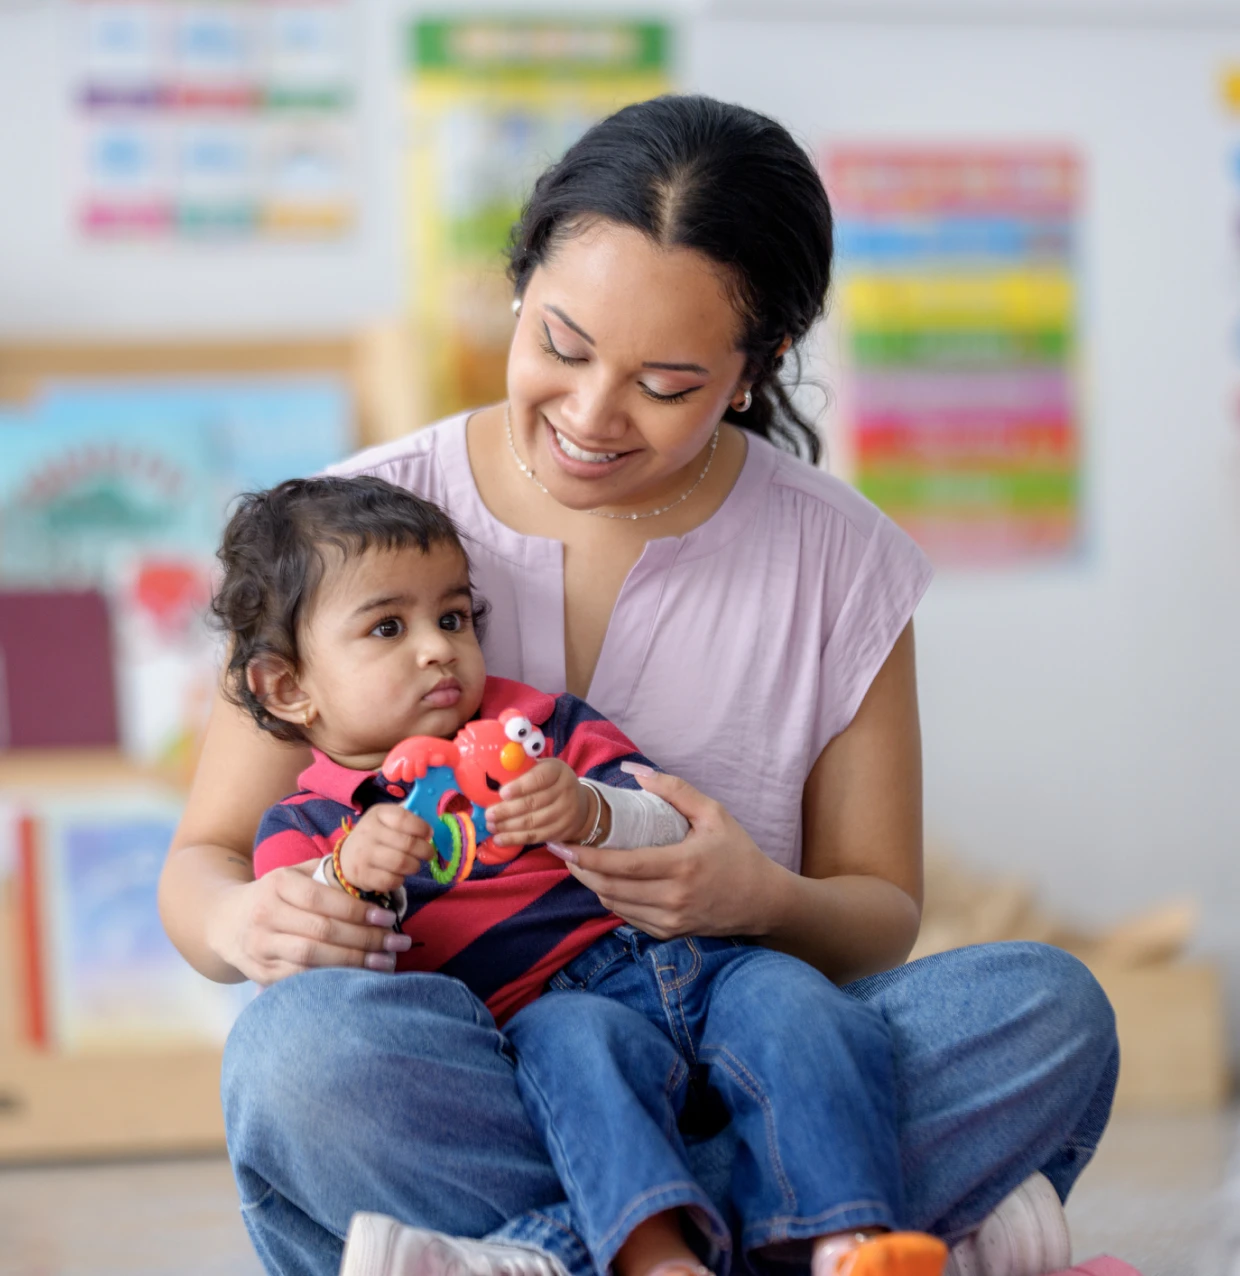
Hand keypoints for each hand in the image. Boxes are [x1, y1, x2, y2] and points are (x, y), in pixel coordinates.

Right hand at [204, 861, 413, 985]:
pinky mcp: (260, 973)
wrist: (225, 921)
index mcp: (276, 885)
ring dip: (353, 962)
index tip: (387, 918)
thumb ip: (327, 874)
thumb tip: (374, 881)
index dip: (356, 910)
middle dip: (365, 939)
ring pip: (312, 957)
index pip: (321, 899)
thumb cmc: (274, 895)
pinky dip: (332, 979)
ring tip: (385, 963)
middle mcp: (265, 915)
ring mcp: (260, 947)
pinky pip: (301, 978)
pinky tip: (358, 978)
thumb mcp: (293, 874)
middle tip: (398, 943)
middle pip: (321, 931)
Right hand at [339, 804, 433, 893]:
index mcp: (377, 814)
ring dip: (414, 866)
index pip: (403, 818)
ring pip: (402, 863)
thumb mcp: (386, 819)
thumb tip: (432, 812)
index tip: (429, 834)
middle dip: (425, 850)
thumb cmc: (376, 836)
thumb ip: (407, 815)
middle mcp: (368, 832)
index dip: (422, 827)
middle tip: (429, 853)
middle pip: (408, 843)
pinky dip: (400, 880)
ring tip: (414, 864)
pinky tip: (399, 875)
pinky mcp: (363, 875)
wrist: (347, 858)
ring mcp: (364, 854)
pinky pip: (391, 881)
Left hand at [486, 758, 592, 847]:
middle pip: (534, 803)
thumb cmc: (550, 783)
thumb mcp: (542, 769)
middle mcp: (565, 791)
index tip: (502, 793)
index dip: (520, 786)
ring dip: (508, 826)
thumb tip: (492, 778)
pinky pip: (535, 837)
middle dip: (508, 810)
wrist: (580, 805)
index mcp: (557, 771)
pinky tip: (499, 839)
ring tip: (491, 826)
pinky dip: (515, 839)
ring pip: (533, 822)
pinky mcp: (561, 831)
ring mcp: (565, 813)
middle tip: (489, 814)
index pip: (539, 778)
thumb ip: (522, 772)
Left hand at [557, 771, 783, 939]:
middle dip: (580, 869)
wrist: (763, 901)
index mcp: (682, 866)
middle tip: (564, 851)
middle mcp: (673, 898)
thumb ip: (675, 790)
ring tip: (581, 863)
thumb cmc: (738, 853)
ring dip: (593, 884)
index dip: (589, 857)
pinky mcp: (669, 933)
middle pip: (610, 888)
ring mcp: (670, 920)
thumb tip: (635, 771)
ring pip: (614, 905)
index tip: (564, 844)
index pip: (624, 866)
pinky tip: (607, 881)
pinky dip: (611, 899)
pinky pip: (627, 918)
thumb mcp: (714, 813)